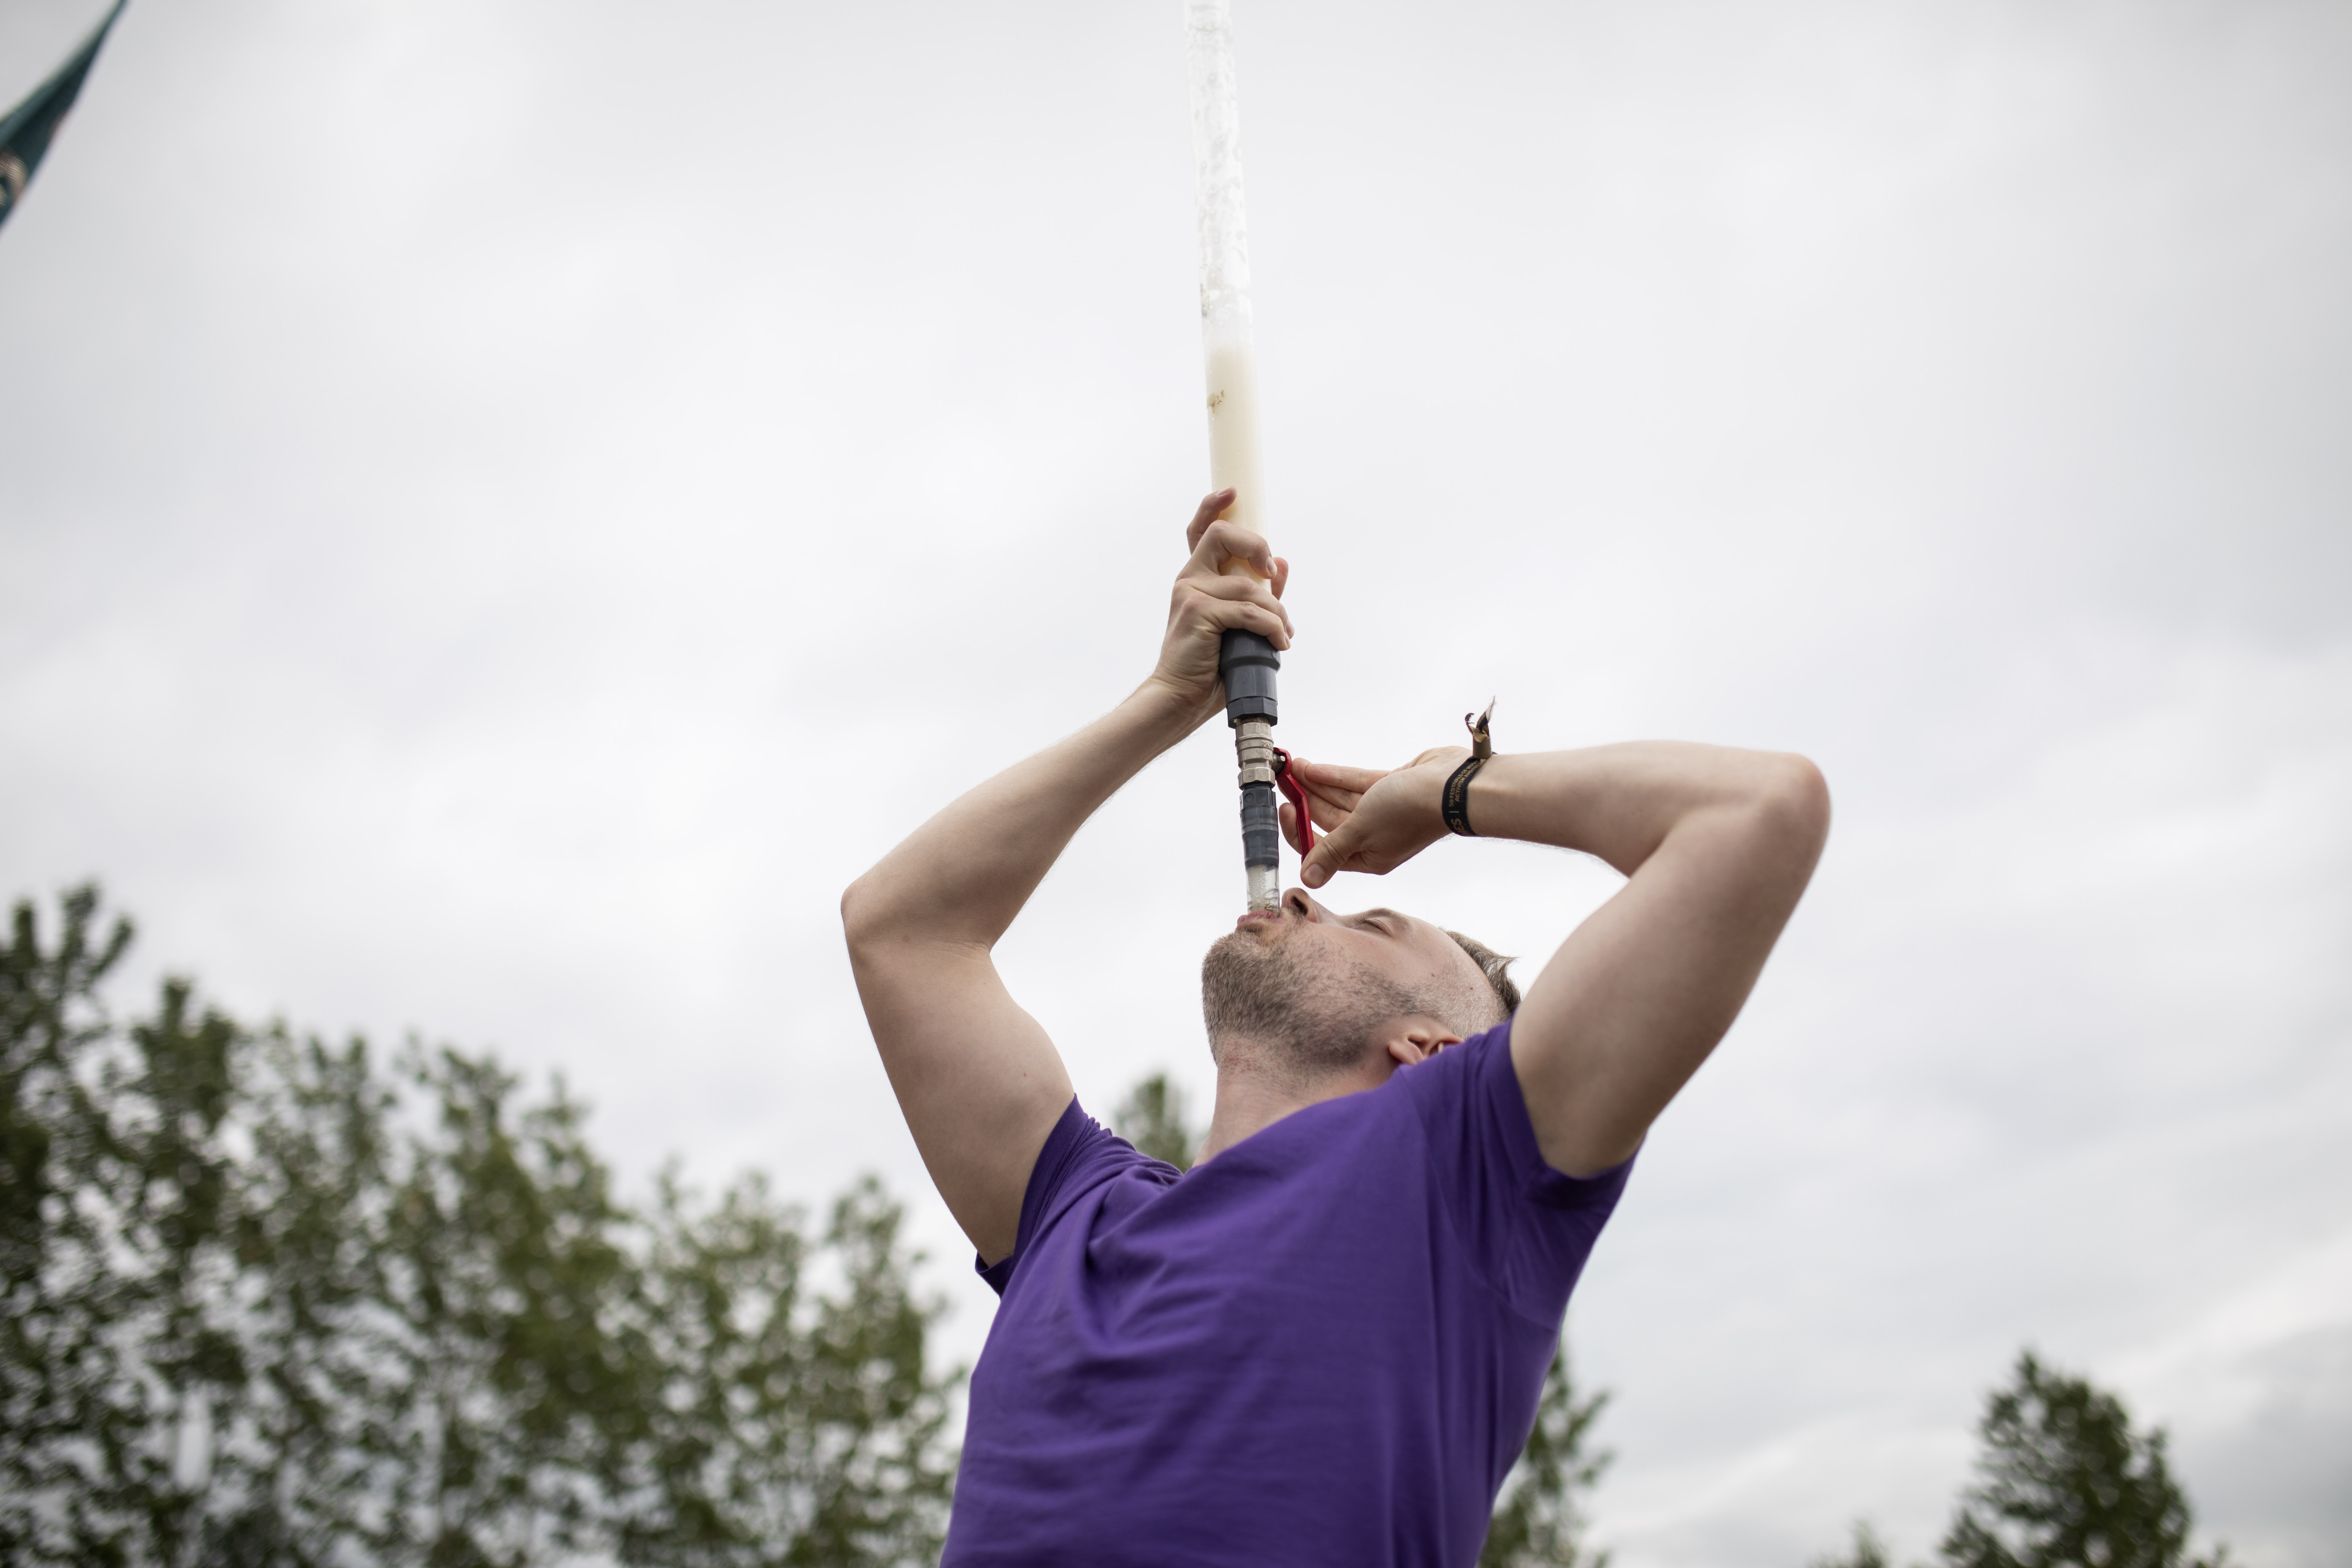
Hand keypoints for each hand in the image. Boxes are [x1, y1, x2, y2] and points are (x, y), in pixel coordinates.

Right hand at [1142, 489, 1292, 725]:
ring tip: (1283, 636)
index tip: (1232, 491)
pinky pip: (1250, 611)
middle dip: (1256, 546)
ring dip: (1276, 612)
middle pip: (1222, 535)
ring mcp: (1191, 593)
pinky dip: (1272, 628)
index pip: (1200, 530)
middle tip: (1270, 573)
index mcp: (1195, 578)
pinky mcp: (1199, 612)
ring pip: (1248, 586)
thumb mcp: (1238, 625)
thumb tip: (1282, 564)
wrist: (1180, 698)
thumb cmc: (1208, 666)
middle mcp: (1189, 579)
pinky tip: (1277, 644)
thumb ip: (1257, 594)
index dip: (1213, 505)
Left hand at [1284, 746, 1465, 887]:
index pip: (1323, 848)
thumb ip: (1331, 850)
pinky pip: (1356, 784)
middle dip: (1305, 800)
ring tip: (1293, 768)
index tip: (1285, 808)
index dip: (1300, 829)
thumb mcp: (1361, 832)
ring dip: (1316, 785)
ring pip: (1340, 799)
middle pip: (1329, 820)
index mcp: (1368, 857)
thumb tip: (1308, 880)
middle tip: (1283, 781)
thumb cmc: (1412, 812)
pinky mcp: (1391, 789)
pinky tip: (1313, 768)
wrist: (1454, 786)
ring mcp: (1383, 813)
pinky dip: (1335, 777)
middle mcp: (1374, 837)